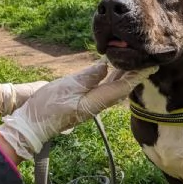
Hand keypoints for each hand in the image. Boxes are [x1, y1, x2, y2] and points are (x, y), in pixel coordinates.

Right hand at [0, 59, 156, 159]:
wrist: (32, 123)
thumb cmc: (47, 107)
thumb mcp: (66, 88)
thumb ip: (87, 77)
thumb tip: (104, 66)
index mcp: (95, 102)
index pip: (122, 88)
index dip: (137, 76)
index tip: (151, 66)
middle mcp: (96, 103)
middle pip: (121, 87)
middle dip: (135, 74)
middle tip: (148, 60)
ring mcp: (90, 103)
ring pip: (112, 87)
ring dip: (124, 74)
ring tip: (134, 61)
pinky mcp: (83, 101)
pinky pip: (102, 87)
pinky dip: (110, 77)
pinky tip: (112, 68)